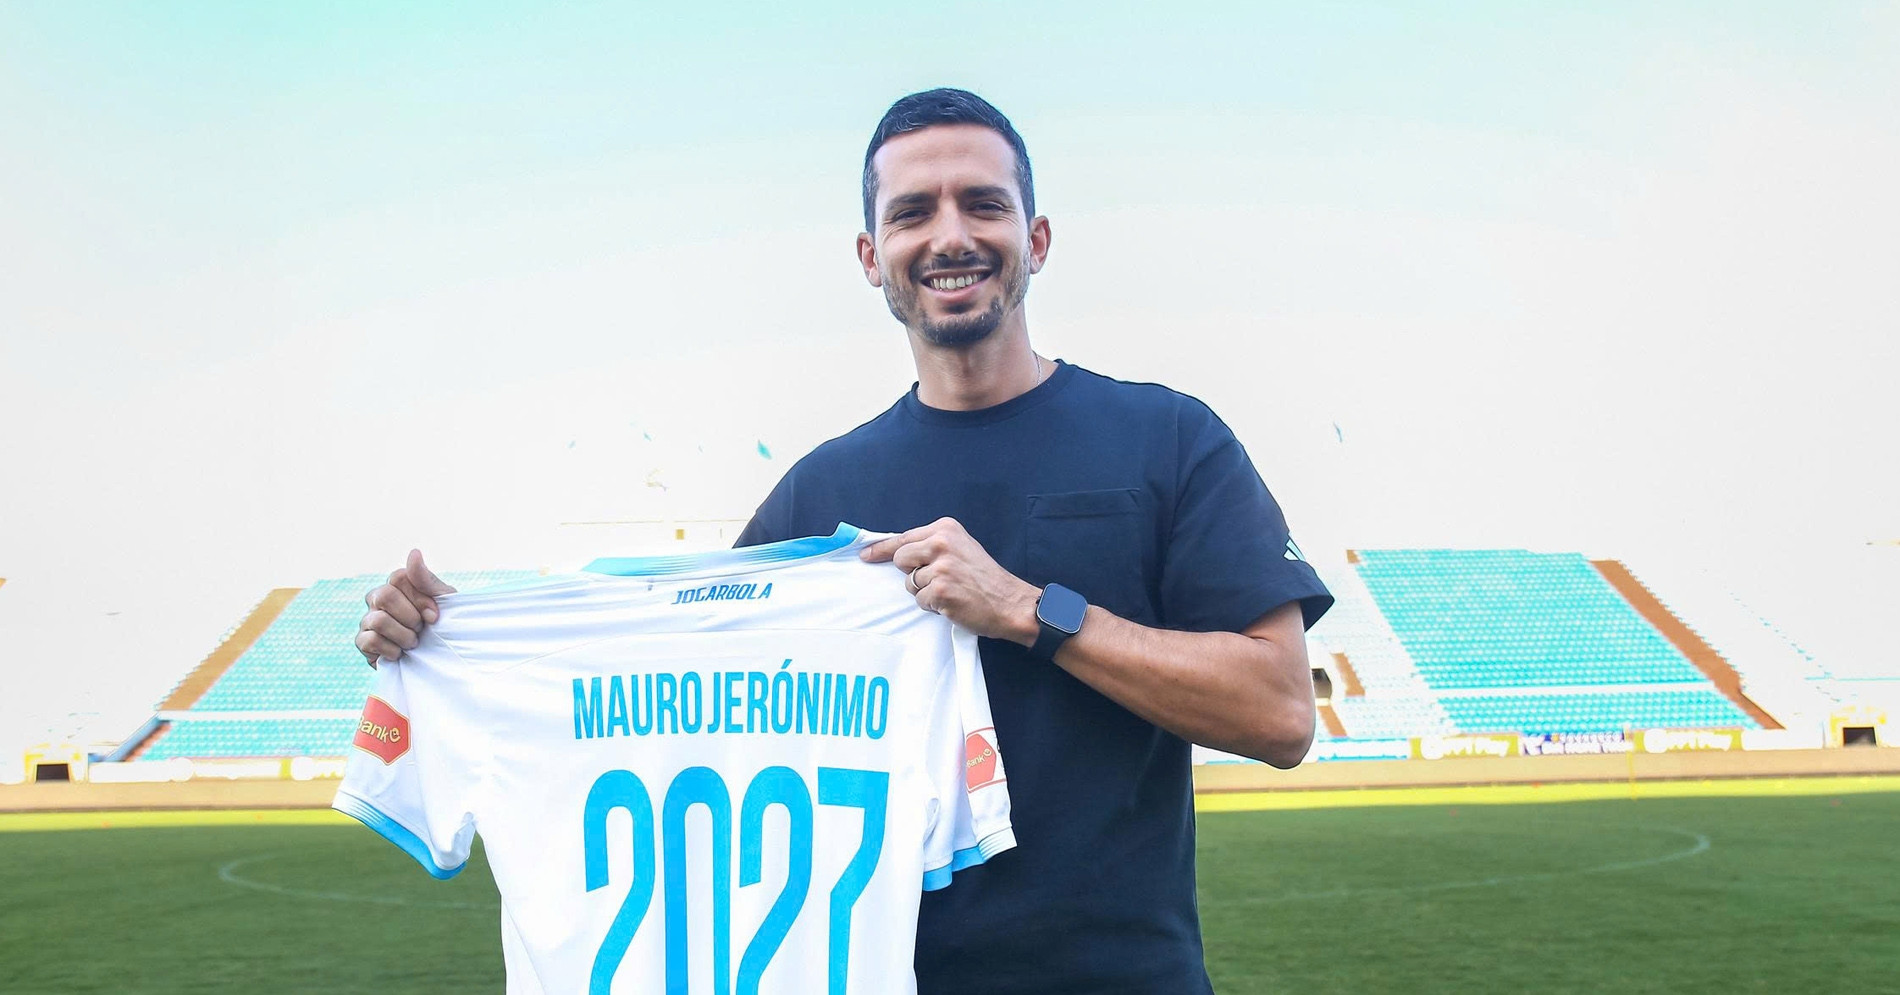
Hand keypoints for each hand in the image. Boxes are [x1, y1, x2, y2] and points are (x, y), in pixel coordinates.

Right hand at [355, 549, 456, 667]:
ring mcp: (367, 619)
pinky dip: (391, 650)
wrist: (438, 658)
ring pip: (378, 620)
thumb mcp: (443, 601)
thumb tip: (414, 552)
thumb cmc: (441, 624)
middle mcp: (377, 598)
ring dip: (403, 636)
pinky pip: (370, 640)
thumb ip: (426, 579)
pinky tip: (400, 654)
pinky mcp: (362, 642)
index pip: (399, 577)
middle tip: (421, 630)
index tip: (434, 616)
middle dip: (410, 617)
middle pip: (385, 596)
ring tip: (413, 643)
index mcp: (397, 585)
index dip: (419, 598)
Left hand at [860, 518, 1040, 645]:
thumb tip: (896, 552)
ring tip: (951, 591)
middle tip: (937, 579)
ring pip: (909, 584)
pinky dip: (933, 606)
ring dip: (925, 592)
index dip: (882, 549)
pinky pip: (920, 601)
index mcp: (945, 529)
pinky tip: (953, 603)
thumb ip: (933, 546)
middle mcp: (941, 544)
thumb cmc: (985, 578)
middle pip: (900, 559)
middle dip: (912, 573)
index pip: (903, 538)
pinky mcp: (940, 591)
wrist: (1010, 602)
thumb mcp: (961, 548)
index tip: (866, 555)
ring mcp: (940, 567)